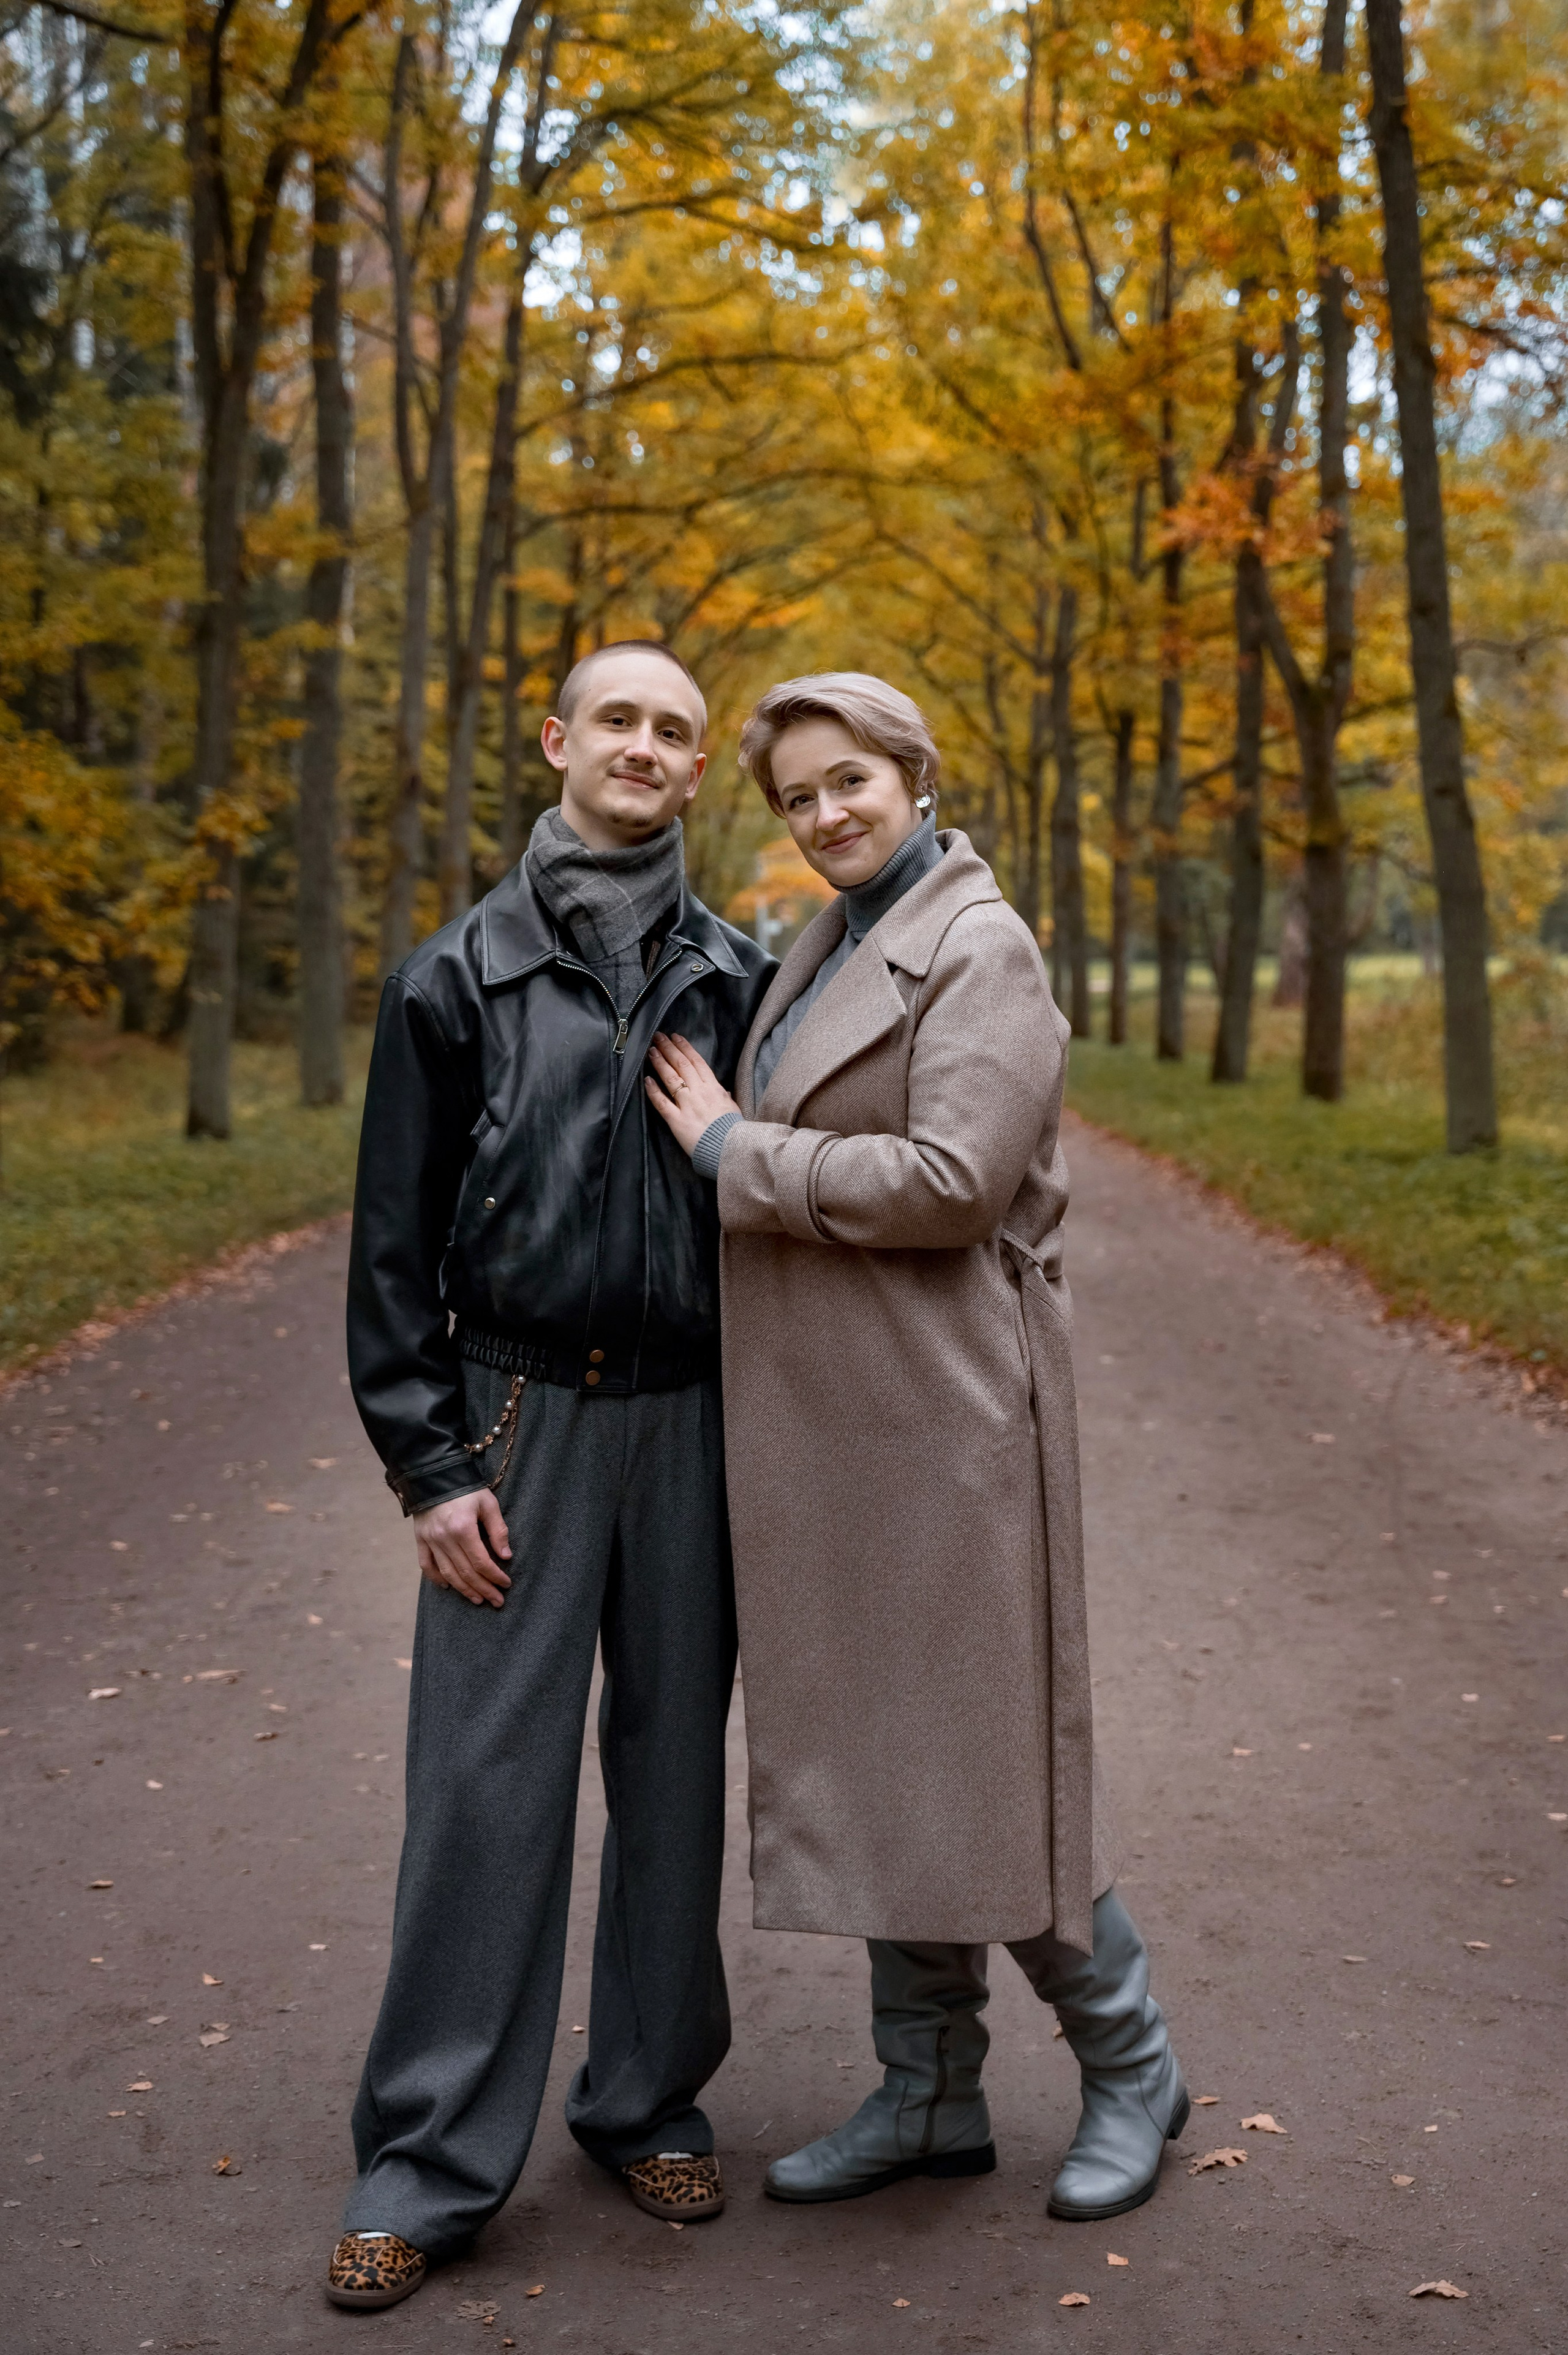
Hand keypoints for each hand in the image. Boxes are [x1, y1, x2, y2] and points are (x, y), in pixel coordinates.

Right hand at [412, 1488, 512, 1606]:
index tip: (506, 1584)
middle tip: (497, 1601)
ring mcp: (430, 1540)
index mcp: (463, 1529)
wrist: (434, 1475)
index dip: (495, 1576)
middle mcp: (445, 1538)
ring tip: (478, 1599)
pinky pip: (426, 1565)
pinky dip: (436, 1579)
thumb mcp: (488, 1503)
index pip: (481, 1562)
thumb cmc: (466, 1488)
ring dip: (464, 1589)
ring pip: (448, 1573)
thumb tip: (506, 1556)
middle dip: (484, 1589)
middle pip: (465, 1572)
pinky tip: (447, 1587)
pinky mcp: (420, 1539)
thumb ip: (498, 1530)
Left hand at [644, 1032, 740, 1157]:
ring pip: (671, 1079)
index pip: (697, 1062)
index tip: (676, 1037)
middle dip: (669, 1049)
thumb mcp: (733, 1108)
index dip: (685, 1048)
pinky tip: (646, 1080)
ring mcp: (687, 1106)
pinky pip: (662, 1103)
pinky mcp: (677, 1121)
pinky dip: (653, 1091)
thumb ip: (725, 1098)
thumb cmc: (733, 1130)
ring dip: (660, 1063)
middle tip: (658, 1037)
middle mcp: (700, 1093)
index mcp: (714, 1088)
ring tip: (651, 1051)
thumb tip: (723, 1091)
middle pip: (682, 1065)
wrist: (730, 1149)